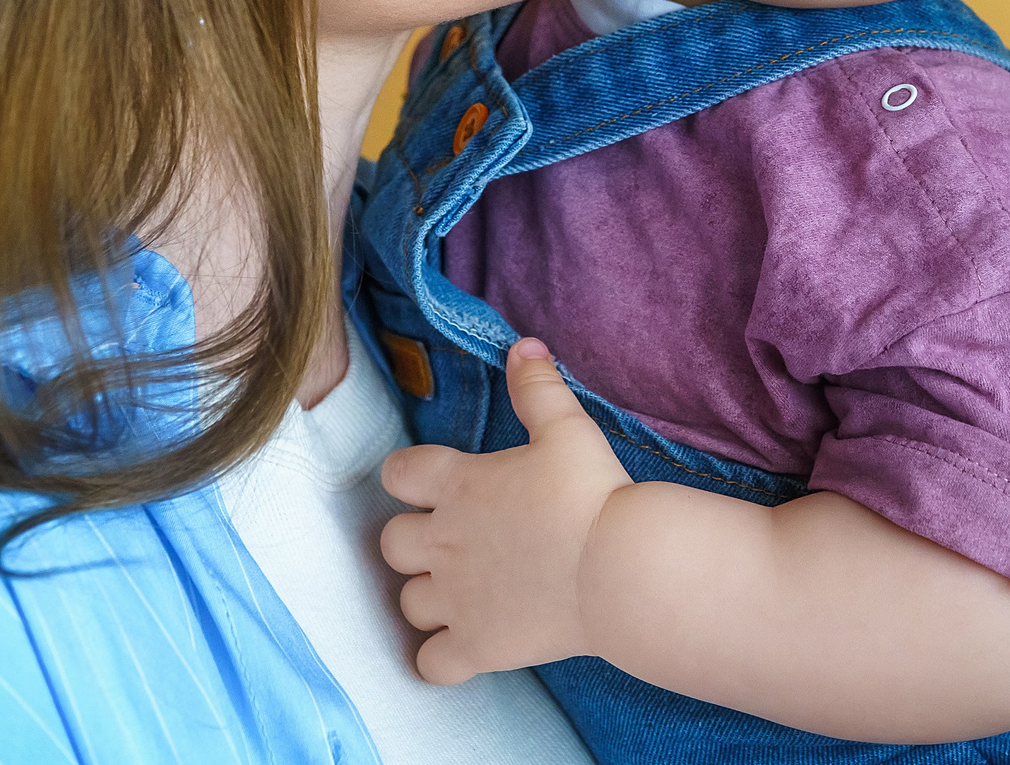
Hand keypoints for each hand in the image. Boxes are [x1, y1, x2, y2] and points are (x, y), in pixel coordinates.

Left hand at [378, 336, 633, 682]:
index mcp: (458, 486)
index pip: (399, 474)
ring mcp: (456, 600)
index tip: (431, 482)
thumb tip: (523, 345)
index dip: (408, 477)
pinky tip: (462, 647)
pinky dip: (439, 659)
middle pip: (392, 543)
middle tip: (451, 539)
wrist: (618, 569)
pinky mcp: (476, 647)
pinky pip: (430, 664)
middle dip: (412, 541)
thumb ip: (538, 386)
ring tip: (461, 591)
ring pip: (408, 602)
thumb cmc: (591, 494)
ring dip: (426, 596)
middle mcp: (444, 543)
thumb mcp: (567, 428)